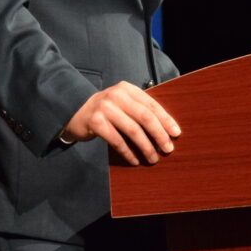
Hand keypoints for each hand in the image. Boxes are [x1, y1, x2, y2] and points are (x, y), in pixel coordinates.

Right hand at [60, 81, 180, 165]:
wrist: (75, 112)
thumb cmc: (105, 110)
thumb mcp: (122, 103)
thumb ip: (138, 110)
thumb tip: (166, 130)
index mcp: (127, 89)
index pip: (151, 104)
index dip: (165, 119)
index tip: (176, 133)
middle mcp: (117, 95)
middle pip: (144, 116)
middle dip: (159, 134)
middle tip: (168, 149)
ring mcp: (105, 108)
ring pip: (132, 130)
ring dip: (146, 146)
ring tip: (153, 158)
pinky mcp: (95, 122)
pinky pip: (117, 140)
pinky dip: (128, 152)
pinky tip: (135, 160)